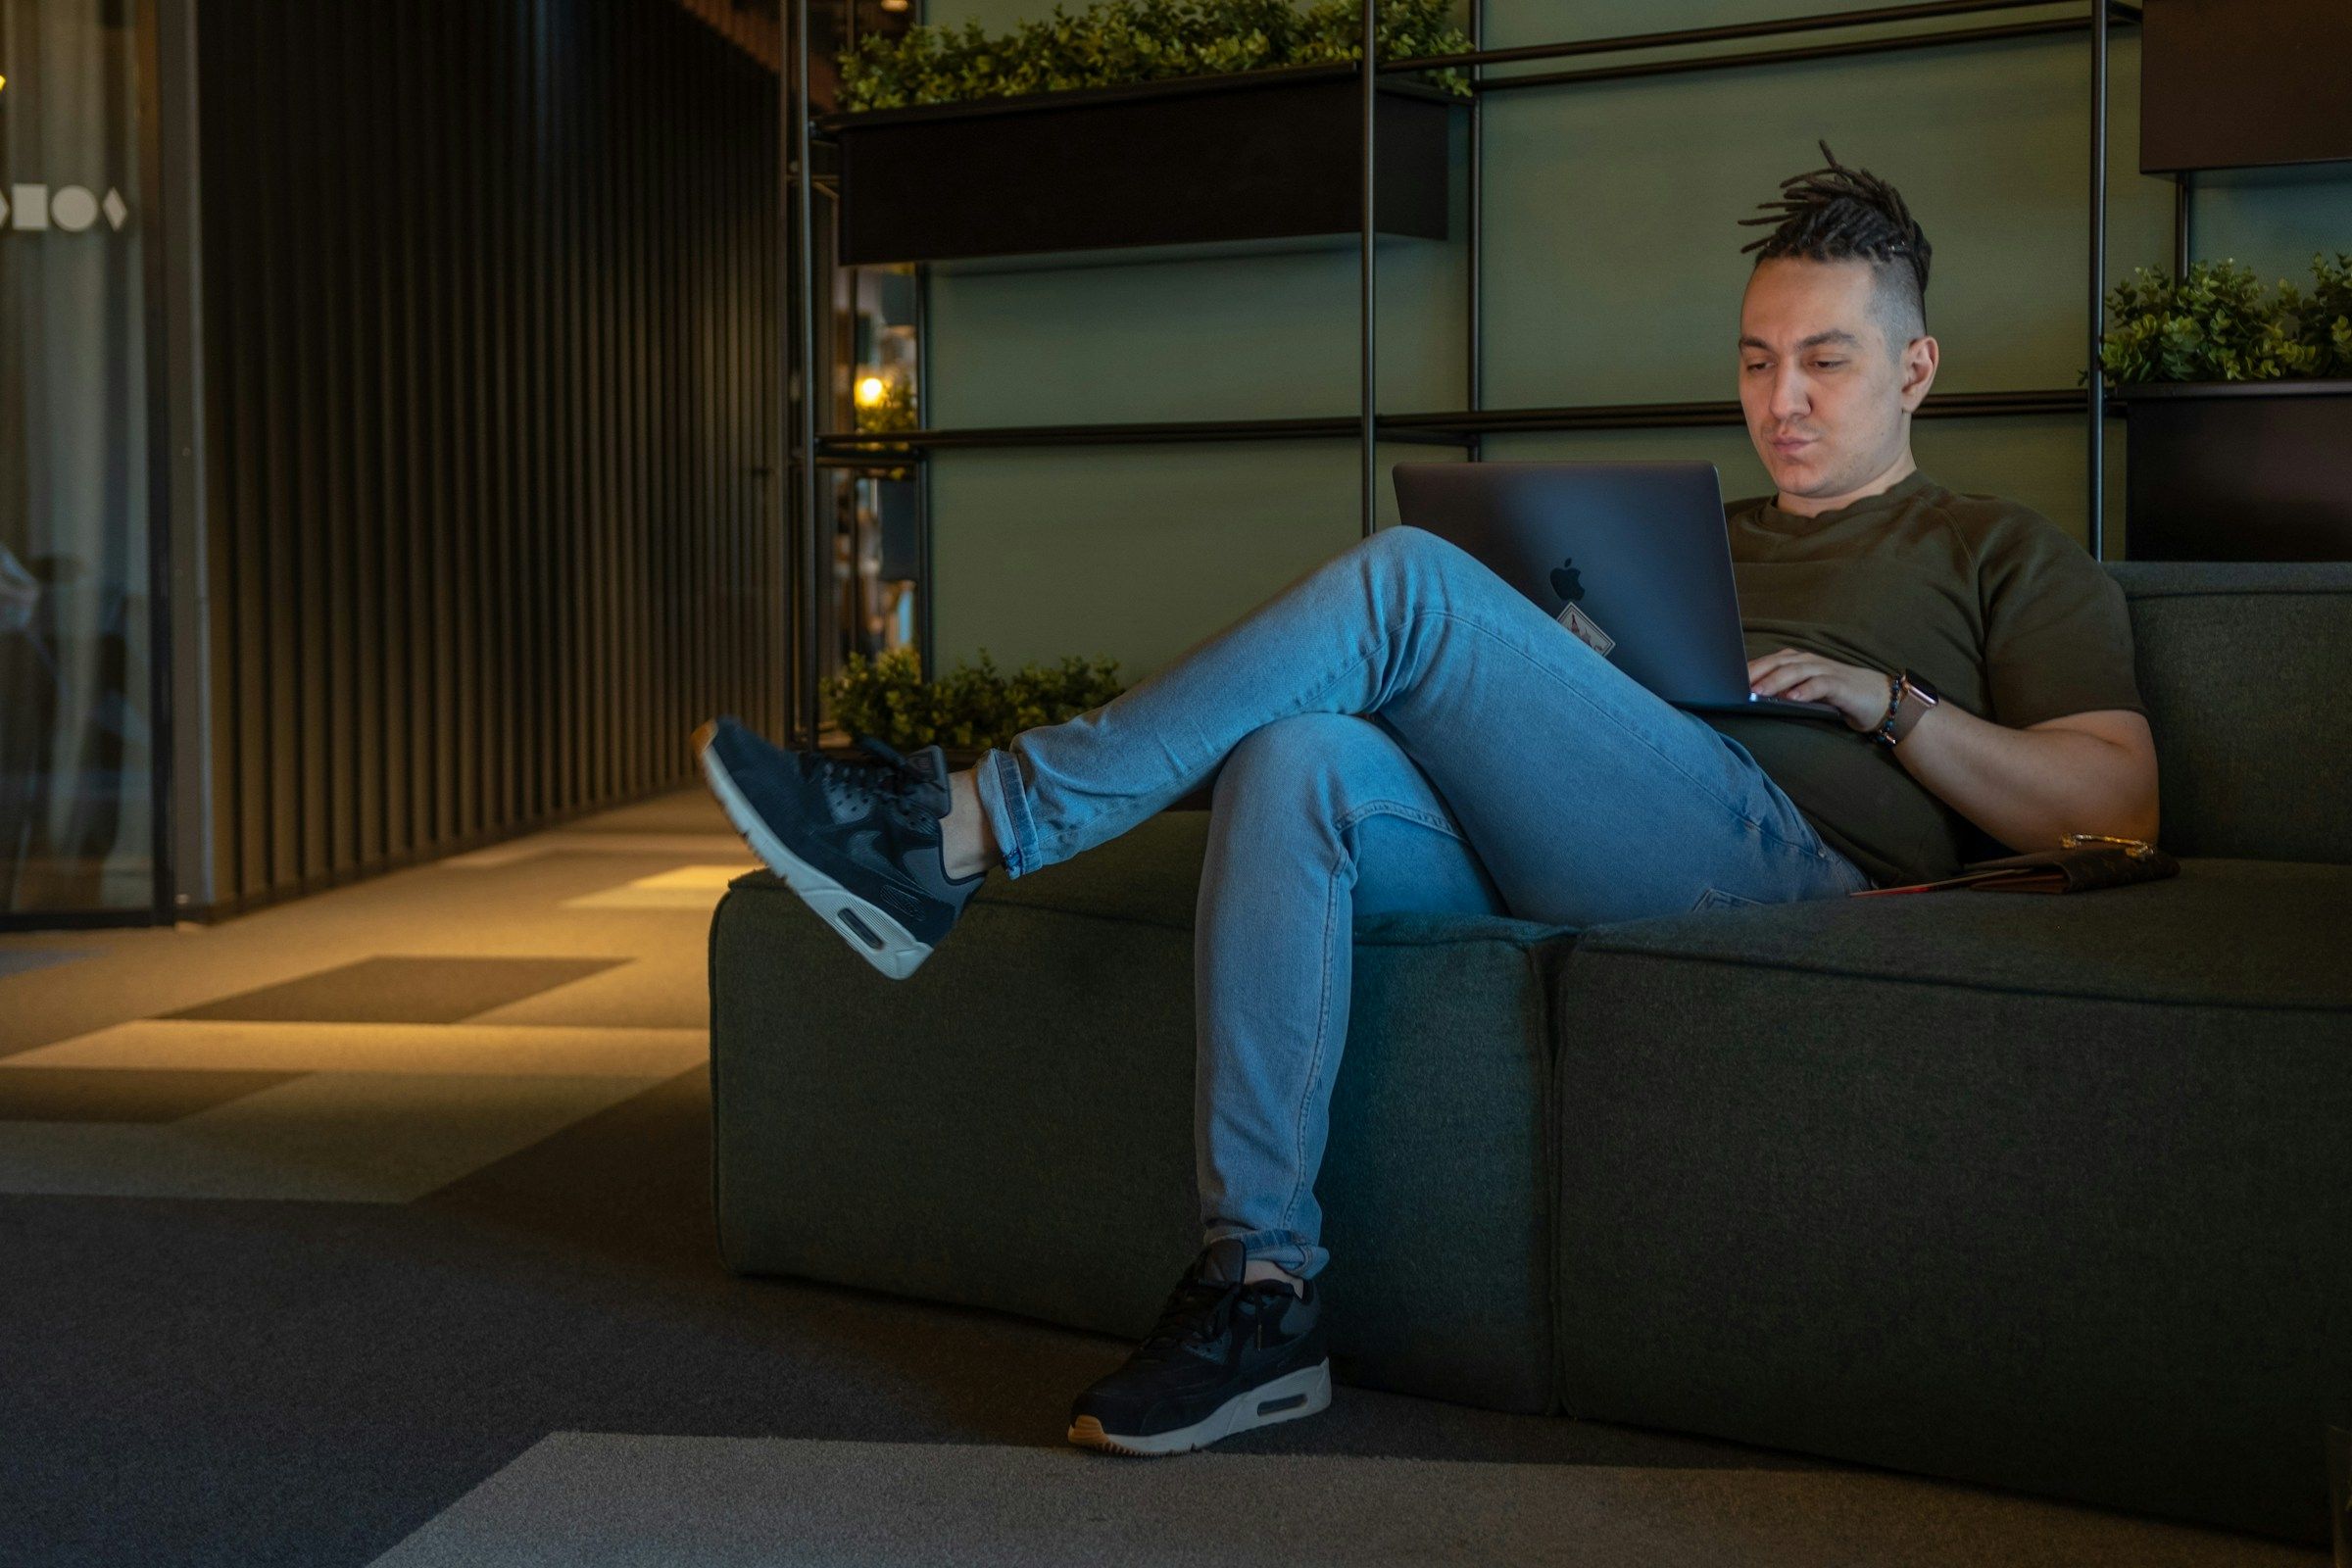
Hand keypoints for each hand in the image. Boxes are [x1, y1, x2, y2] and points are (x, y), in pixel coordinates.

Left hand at [1746, 648, 1892, 733]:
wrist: (1875, 697)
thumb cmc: (1833, 695)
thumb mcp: (1802, 693)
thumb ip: (1780, 692)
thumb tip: (1749, 699)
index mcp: (1796, 662)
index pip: (1767, 662)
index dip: (1747, 669)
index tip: (1726, 679)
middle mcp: (1809, 662)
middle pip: (1778, 663)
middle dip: (1756, 673)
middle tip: (1736, 685)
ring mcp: (1825, 671)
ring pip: (1796, 672)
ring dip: (1776, 681)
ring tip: (1759, 692)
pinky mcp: (1841, 685)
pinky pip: (1820, 685)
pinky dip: (1805, 690)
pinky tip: (1792, 698)